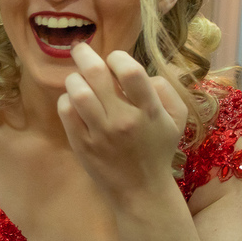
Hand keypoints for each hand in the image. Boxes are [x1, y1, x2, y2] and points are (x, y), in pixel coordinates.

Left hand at [58, 43, 188, 197]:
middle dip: (84, 55)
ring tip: (77, 78)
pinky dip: (66, 99)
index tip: (114, 58)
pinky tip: (73, 100)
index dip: (117, 57)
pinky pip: (65, 111)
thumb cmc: (157, 150)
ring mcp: (100, 133)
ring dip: (74, 78)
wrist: (140, 190)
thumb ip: (166, 90)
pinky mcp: (81, 144)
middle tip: (80, 49)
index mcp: (149, 111)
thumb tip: (145, 72)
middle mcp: (123, 120)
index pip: (130, 72)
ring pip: (77, 92)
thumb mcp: (176, 120)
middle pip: (96, 75)